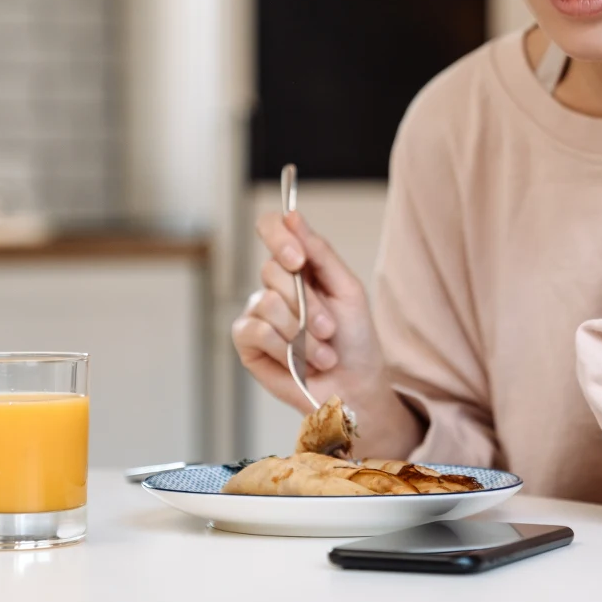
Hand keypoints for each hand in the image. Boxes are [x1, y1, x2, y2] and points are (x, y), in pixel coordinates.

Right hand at [231, 211, 422, 455]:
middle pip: (272, 270)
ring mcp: (257, 311)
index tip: (299, 259)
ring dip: (303, 334)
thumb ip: (320, 252)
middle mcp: (273, 284)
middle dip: (308, 304)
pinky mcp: (247, 341)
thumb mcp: (347, 289)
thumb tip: (292, 215)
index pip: (271, 228)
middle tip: (330, 329)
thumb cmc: (354, 339)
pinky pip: (257, 331)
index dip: (279, 237)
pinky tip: (300, 363)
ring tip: (322, 352)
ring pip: (268, 303)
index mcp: (298, 265)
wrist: (354, 386)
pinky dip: (285, 349)